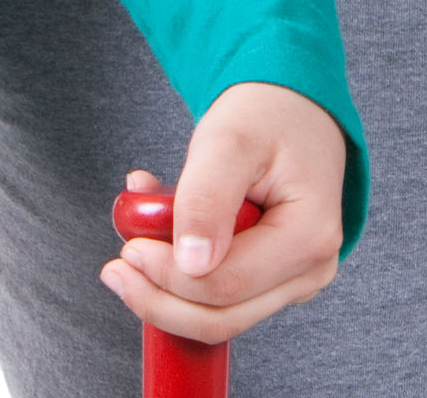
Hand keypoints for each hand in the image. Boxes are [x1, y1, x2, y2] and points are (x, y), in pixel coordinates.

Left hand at [99, 81, 343, 344]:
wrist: (291, 110)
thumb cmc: (265, 117)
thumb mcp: (229, 141)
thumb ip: (207, 198)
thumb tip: (192, 264)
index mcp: (309, 237)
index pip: (226, 285)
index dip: (168, 275)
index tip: (129, 248)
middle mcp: (310, 270)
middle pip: (221, 317)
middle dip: (159, 298)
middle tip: (116, 268)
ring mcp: (294, 282)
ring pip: (217, 317)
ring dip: (165, 290)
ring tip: (134, 241)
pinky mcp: (272, 282)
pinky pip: (218, 298)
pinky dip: (180, 278)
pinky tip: (157, 239)